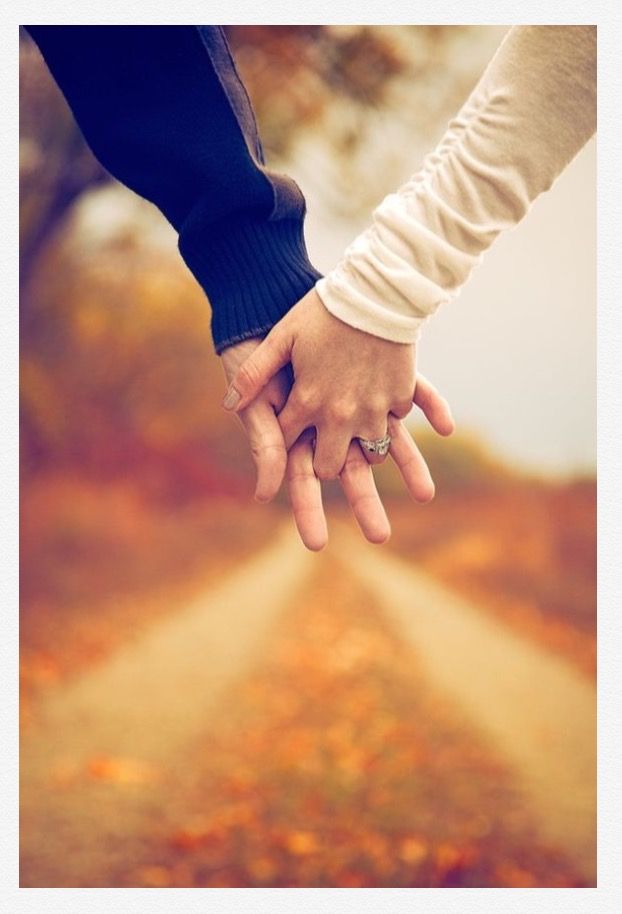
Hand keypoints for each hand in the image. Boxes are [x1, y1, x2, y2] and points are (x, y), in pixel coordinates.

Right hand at [221, 338, 453, 549]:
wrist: (271, 294)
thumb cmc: (254, 341)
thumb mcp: (254, 390)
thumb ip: (262, 440)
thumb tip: (266, 495)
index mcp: (297, 429)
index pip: (304, 480)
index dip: (308, 512)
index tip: (316, 543)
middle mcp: (329, 420)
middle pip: (351, 469)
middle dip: (365, 502)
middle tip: (380, 535)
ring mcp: (356, 397)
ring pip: (387, 439)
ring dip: (408, 465)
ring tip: (427, 494)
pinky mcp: (377, 371)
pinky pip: (411, 393)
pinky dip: (430, 405)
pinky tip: (446, 426)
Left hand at [223, 289, 416, 479]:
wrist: (377, 290)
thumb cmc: (323, 310)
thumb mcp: (281, 337)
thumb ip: (253, 373)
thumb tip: (229, 405)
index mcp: (306, 402)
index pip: (287, 445)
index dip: (285, 438)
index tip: (290, 428)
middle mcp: (340, 415)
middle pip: (329, 466)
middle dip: (323, 458)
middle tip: (324, 441)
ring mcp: (373, 410)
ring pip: (368, 456)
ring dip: (359, 444)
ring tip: (354, 425)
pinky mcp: (400, 398)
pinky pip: (393, 424)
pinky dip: (385, 417)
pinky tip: (377, 399)